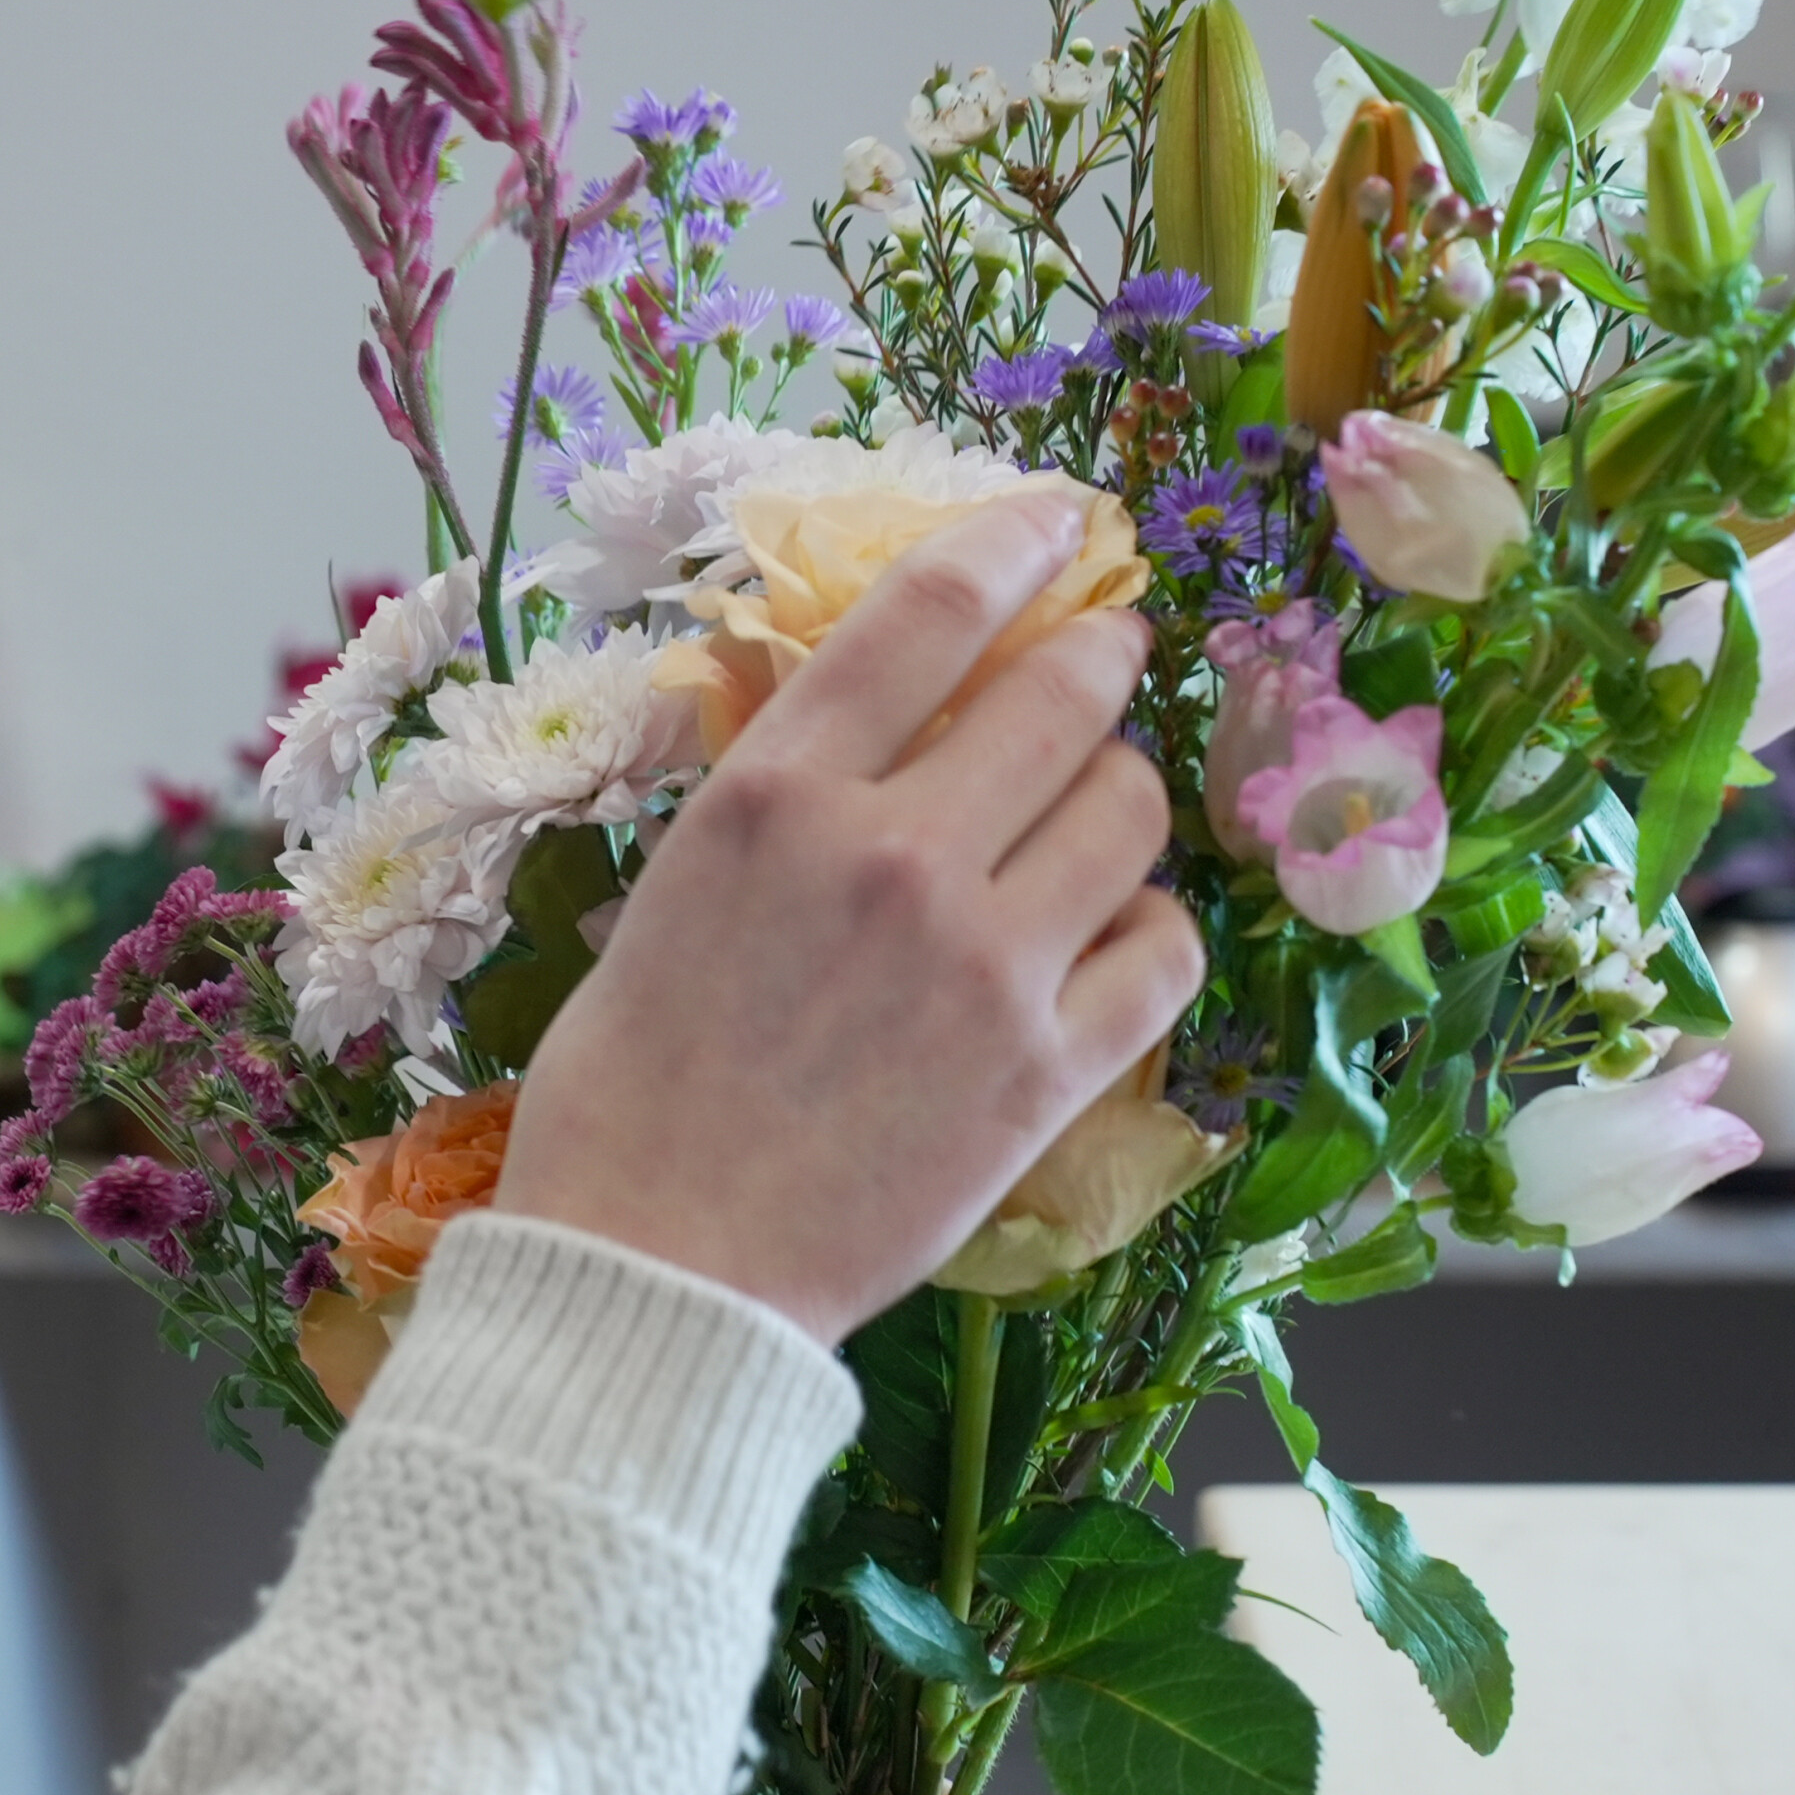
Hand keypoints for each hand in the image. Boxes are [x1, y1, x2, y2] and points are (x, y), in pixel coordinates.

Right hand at [495, 489, 1203, 1344]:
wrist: (660, 1272)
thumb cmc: (630, 1091)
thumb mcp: (669, 895)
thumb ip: (779, 794)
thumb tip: (869, 711)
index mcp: (777, 797)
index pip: (930, 611)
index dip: (1014, 540)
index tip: (1056, 521)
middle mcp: (895, 855)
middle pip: (1066, 694)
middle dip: (1100, 656)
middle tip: (1103, 660)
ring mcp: (987, 964)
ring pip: (1130, 810)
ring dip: (1120, 794)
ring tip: (1088, 821)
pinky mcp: (1046, 1073)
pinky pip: (1164, 952)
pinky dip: (1150, 929)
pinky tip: (1111, 939)